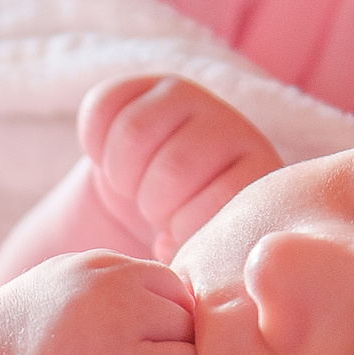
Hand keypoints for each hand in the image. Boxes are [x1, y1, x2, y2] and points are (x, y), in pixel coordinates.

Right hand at [81, 75, 282, 259]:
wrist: (140, 216)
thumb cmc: (173, 253)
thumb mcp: (198, 268)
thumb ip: (207, 268)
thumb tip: (180, 262)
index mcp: (257, 177)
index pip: (217, 202)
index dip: (181, 228)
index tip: (176, 239)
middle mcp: (233, 128)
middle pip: (174, 166)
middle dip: (151, 203)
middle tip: (153, 213)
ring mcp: (191, 99)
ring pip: (135, 132)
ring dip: (121, 173)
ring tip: (133, 190)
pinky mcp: (145, 85)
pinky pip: (104, 105)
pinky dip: (96, 142)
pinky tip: (111, 161)